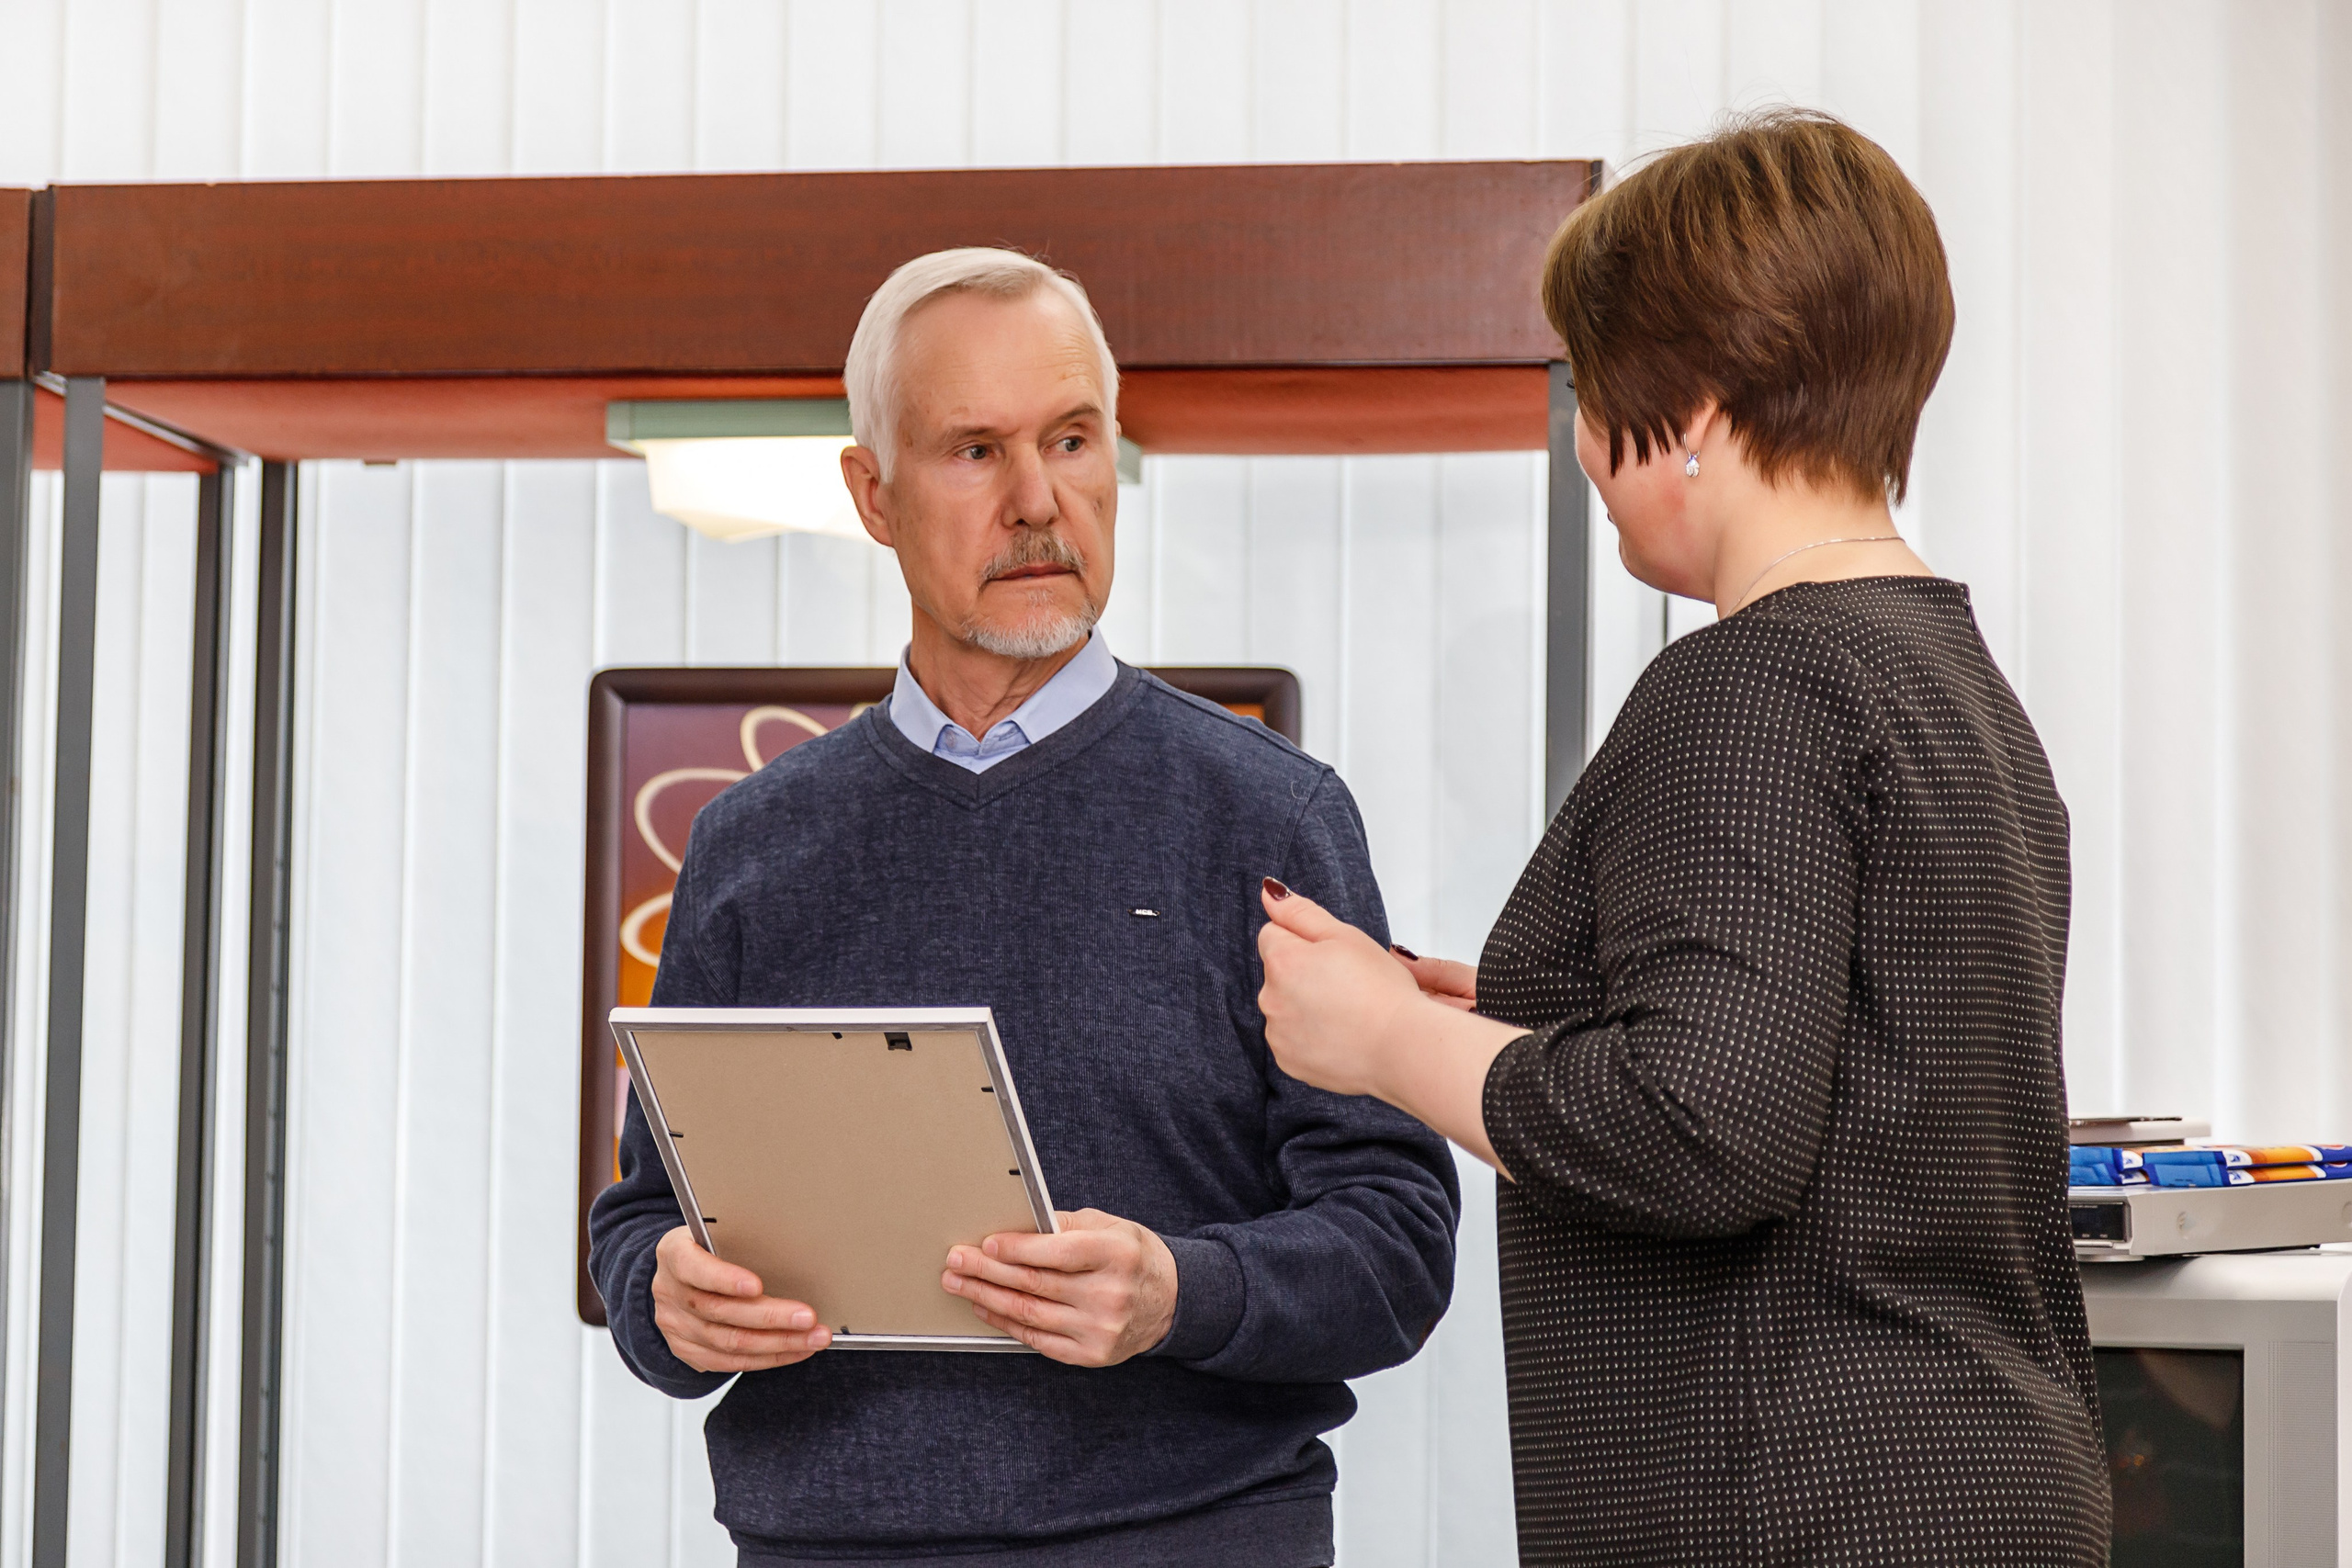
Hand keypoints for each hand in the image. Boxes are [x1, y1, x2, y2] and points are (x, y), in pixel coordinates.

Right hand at [652, 1225, 831, 1372]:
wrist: (676, 1277)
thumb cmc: (707, 1249)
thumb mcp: (713, 1233)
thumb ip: (738, 1241)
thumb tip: (791, 1250)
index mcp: (674, 1255)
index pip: (695, 1268)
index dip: (726, 1279)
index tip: (757, 1285)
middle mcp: (670, 1293)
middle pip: (721, 1311)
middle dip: (771, 1317)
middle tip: (808, 1317)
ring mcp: (677, 1327)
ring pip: (730, 1342)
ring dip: (779, 1342)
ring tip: (813, 1337)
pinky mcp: (689, 1351)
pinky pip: (732, 1362)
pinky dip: (769, 1357)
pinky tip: (796, 1349)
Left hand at [943, 1209, 1176, 1365]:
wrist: (1170, 1302)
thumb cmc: (1133, 1256)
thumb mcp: (1111, 1227)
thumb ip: (1066, 1225)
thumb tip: (1018, 1224)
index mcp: (1117, 1254)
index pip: (1057, 1252)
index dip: (1016, 1249)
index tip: (985, 1244)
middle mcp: (1110, 1294)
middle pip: (1035, 1283)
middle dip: (987, 1271)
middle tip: (956, 1261)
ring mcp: (1100, 1329)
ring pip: (1029, 1313)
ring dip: (986, 1297)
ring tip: (959, 1283)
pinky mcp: (1091, 1354)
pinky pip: (1037, 1339)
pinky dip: (1005, 1322)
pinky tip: (985, 1307)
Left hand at [1258, 877, 1520, 1171]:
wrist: (1402, 1048)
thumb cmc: (1380, 990)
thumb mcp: (1345, 935)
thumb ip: (1300, 912)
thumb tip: (1269, 893)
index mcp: (1282, 961)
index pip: (1273, 935)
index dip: (1306, 942)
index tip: (1334, 957)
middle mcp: (1270, 998)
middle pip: (1279, 974)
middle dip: (1304, 975)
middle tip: (1347, 986)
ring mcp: (1278, 1034)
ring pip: (1286, 1008)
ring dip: (1305, 1008)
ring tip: (1347, 1014)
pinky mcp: (1288, 1062)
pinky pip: (1292, 1041)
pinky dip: (1310, 1038)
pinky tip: (1341, 1037)